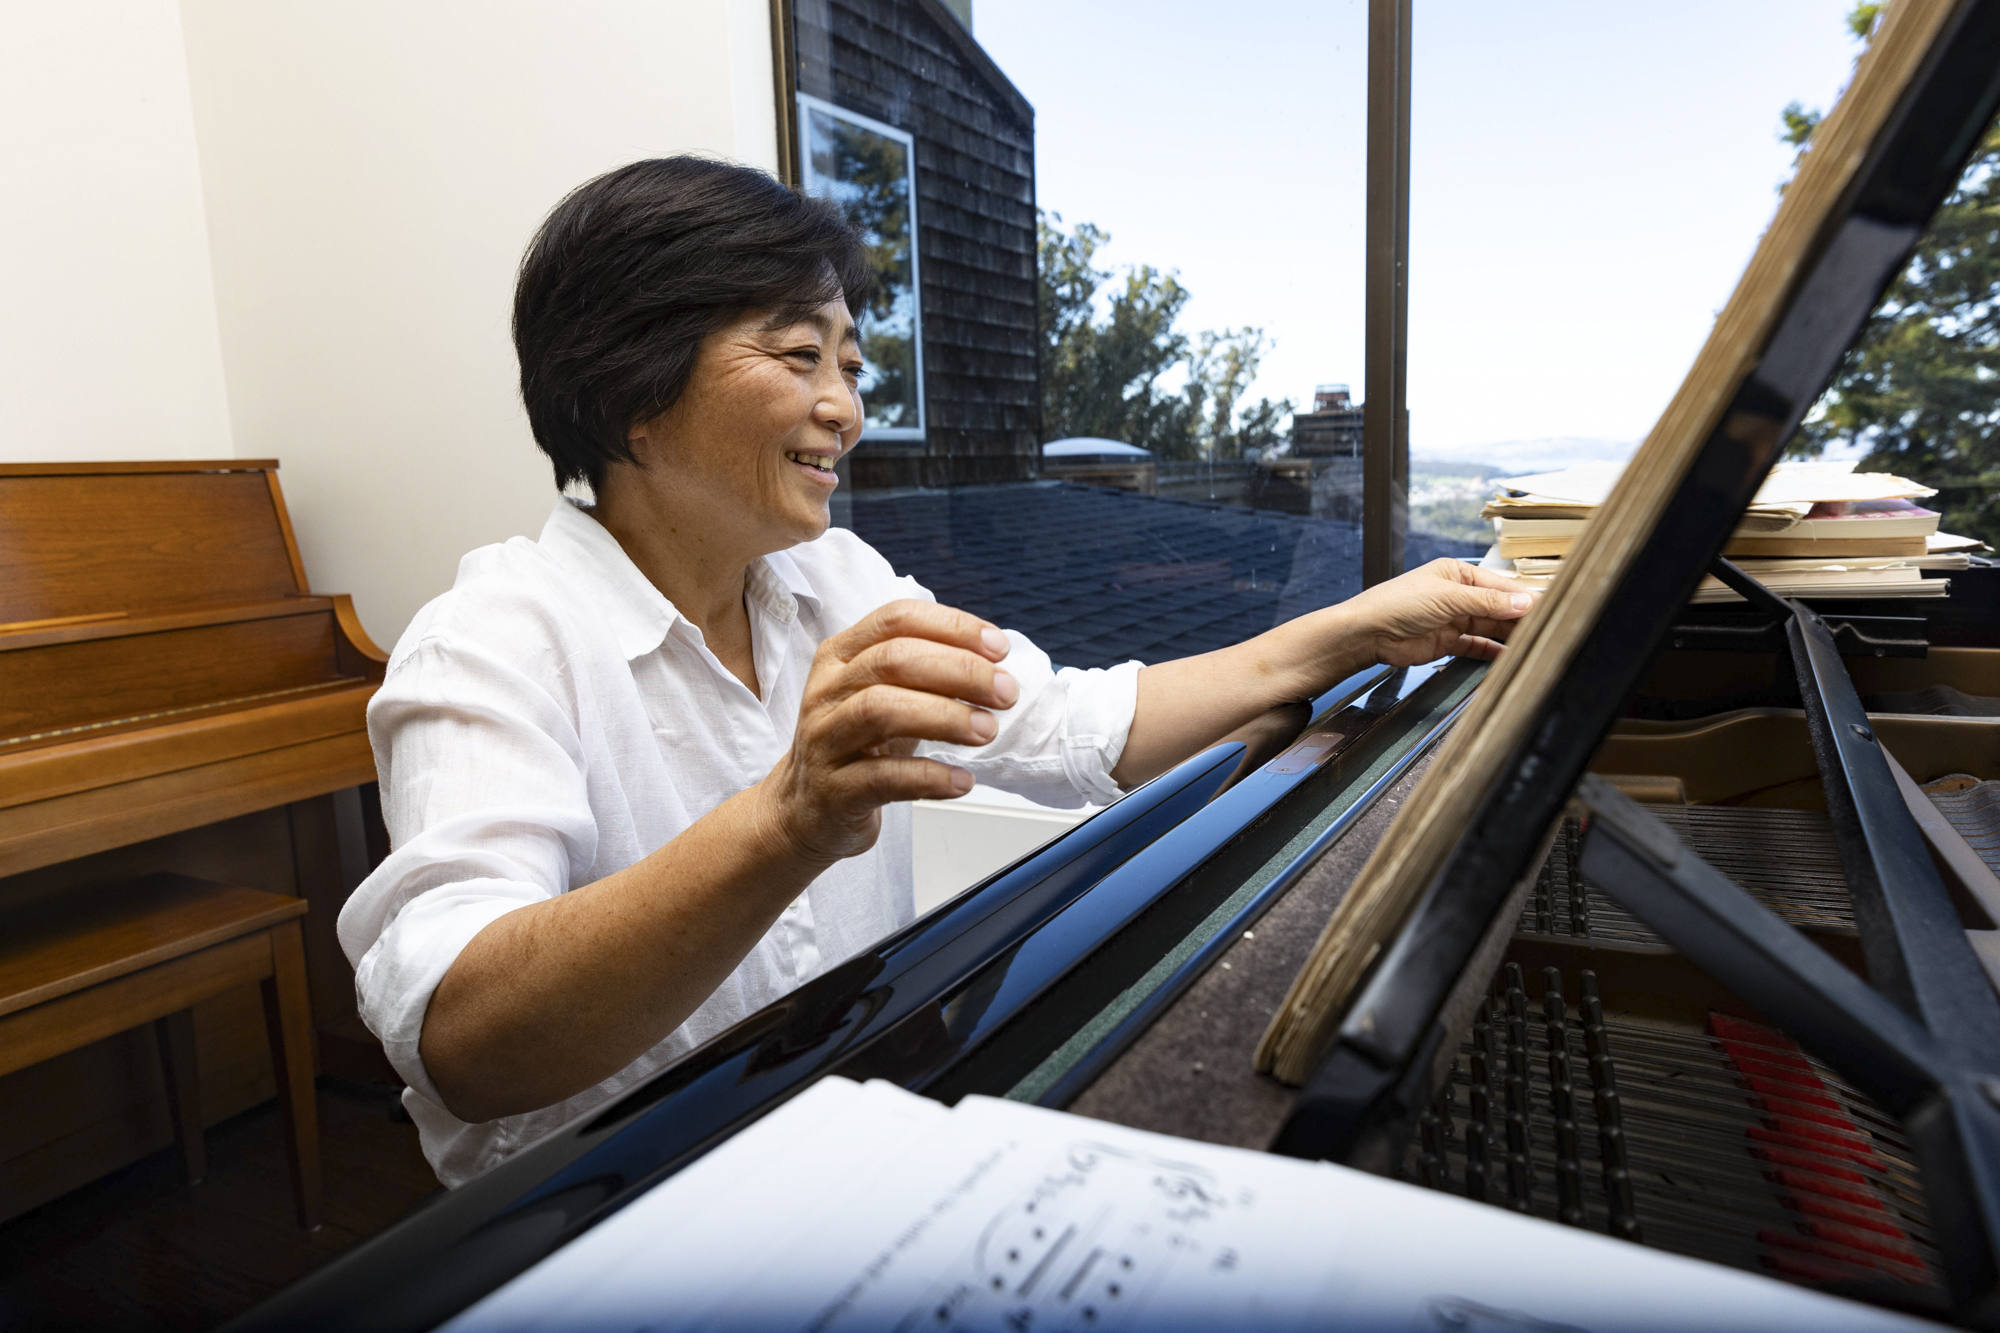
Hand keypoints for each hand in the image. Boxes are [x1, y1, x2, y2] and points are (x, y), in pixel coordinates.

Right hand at [756, 600, 1017, 865]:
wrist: (805, 811)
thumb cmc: (856, 746)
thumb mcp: (882, 696)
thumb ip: (925, 674)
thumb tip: (994, 665)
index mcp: (840, 655)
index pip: (897, 619)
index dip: (953, 627)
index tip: (999, 648)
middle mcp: (827, 691)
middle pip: (893, 660)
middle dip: (960, 671)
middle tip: (1004, 693)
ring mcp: (824, 740)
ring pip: (881, 710)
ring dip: (945, 717)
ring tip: (987, 730)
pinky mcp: (833, 790)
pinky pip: (883, 778)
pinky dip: (930, 777)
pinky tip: (962, 781)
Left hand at [1344, 559, 1539, 667]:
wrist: (1368, 633)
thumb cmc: (1396, 603)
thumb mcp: (1446, 597)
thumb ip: (1486, 603)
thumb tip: (1523, 603)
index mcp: (1458, 574)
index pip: (1500, 587)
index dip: (1523, 599)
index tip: (1546, 610)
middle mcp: (1459, 595)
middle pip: (1499, 608)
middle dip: (1521, 619)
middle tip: (1546, 631)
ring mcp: (1455, 619)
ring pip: (1491, 627)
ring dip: (1510, 636)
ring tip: (1534, 645)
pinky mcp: (1448, 642)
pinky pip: (1478, 646)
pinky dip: (1494, 652)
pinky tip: (1510, 657)